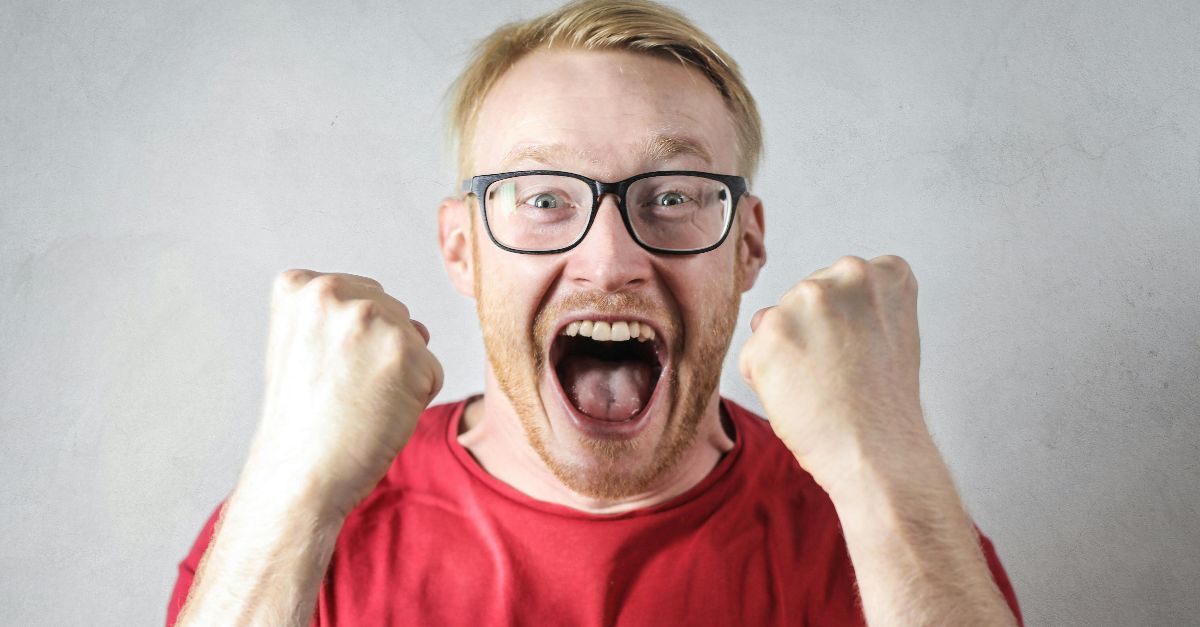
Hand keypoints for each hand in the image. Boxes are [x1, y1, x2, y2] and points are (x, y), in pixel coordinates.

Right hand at [240, 270, 443, 518]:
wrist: (300, 475)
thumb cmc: (302, 422)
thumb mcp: (298, 346)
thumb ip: (339, 316)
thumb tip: (419, 327)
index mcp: (300, 285)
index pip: (360, 296)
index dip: (349, 342)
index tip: (322, 371)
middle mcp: (334, 292)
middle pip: (392, 314)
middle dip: (379, 353)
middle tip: (341, 392)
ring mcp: (371, 319)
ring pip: (414, 341)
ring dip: (399, 374)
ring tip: (358, 402)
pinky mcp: (406, 352)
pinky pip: (432, 371)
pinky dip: (416, 398)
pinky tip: (378, 415)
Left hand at [738, 255, 929, 493]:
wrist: (878, 452)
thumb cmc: (884, 407)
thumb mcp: (893, 334)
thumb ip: (858, 306)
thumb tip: (796, 306)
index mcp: (883, 273)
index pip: (841, 284)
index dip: (845, 326)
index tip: (861, 353)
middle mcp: (845, 274)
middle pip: (803, 301)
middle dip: (810, 336)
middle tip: (839, 375)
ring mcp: (805, 301)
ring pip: (774, 326)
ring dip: (784, 356)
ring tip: (820, 387)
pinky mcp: (770, 333)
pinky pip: (751, 357)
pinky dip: (765, 382)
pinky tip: (799, 399)